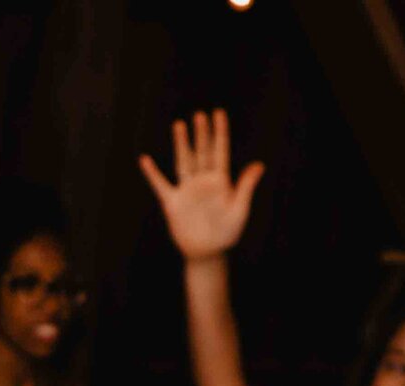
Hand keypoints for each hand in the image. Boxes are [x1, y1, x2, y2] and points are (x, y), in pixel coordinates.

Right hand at [137, 108, 264, 262]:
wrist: (206, 252)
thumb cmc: (226, 233)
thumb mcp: (239, 210)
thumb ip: (246, 187)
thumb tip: (259, 165)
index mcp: (220, 181)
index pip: (220, 151)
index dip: (220, 133)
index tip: (218, 114)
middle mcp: (203, 182)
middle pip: (201, 152)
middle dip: (201, 134)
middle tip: (200, 115)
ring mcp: (187, 190)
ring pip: (183, 161)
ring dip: (181, 144)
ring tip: (179, 125)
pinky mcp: (172, 202)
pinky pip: (160, 184)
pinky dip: (152, 173)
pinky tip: (145, 160)